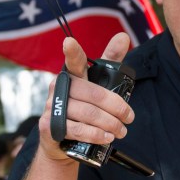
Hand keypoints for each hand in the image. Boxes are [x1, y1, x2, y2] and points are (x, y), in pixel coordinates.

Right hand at [39, 32, 134, 162]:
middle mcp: (58, 88)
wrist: (61, 143)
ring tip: (121, 130)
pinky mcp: (50, 126)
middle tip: (129, 118)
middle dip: (117, 107)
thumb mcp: (97, 85)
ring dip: (110, 124)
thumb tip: (123, 36)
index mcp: (71, 75)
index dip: (73, 52)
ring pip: (89, 114)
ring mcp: (51, 107)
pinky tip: (106, 137)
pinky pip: (78, 130)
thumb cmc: (82, 109)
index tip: (69, 42)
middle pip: (94, 94)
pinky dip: (96, 135)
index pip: (73, 61)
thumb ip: (110, 62)